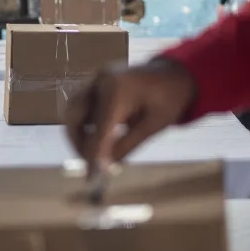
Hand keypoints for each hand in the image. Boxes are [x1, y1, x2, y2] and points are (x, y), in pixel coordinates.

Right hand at [64, 59, 195, 174]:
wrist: (176, 73)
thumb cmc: (170, 99)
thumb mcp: (153, 127)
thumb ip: (127, 146)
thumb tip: (105, 165)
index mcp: (118, 91)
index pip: (98, 129)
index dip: (93, 155)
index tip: (92, 177)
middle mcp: (101, 80)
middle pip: (74, 115)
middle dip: (78, 142)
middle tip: (90, 164)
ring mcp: (96, 77)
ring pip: (73, 109)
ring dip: (78, 132)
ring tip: (94, 151)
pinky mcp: (96, 80)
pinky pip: (81, 103)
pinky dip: (85, 121)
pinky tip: (99, 135)